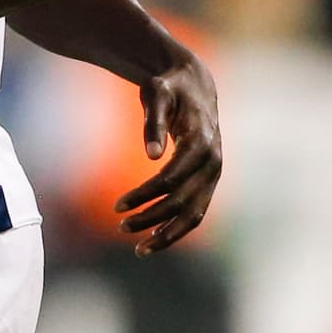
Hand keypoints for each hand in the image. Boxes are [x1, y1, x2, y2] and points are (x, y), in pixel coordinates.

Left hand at [114, 44, 221, 255]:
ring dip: (167, 233)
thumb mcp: (158, 95)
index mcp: (202, 142)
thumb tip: (151, 155)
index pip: (172, 178)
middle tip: (120, 227)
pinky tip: (154, 238)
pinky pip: (195, 209)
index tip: (117, 206)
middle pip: (183, 201)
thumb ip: (154, 123)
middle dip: (151, 218)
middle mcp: (213, 162)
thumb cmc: (170, 87)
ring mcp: (214, 173)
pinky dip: (177, 226)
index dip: (145, 195)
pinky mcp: (208, 179)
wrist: (194, 84)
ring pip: (194, 213)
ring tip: (139, 248)